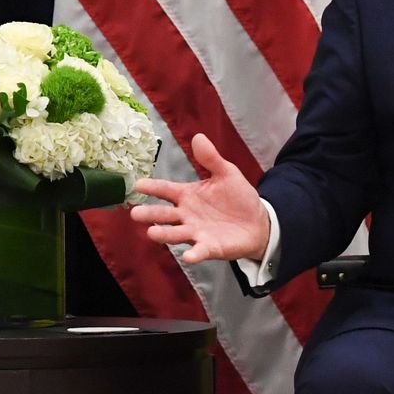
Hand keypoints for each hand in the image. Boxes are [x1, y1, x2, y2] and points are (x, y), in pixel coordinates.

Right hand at [129, 133, 269, 264]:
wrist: (257, 222)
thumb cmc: (237, 197)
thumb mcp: (226, 173)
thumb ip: (211, 158)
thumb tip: (198, 137)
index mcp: (187, 195)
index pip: (166, 190)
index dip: (152, 187)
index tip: (138, 185)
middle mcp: (186, 215)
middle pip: (164, 215)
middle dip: (150, 215)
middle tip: (135, 213)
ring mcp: (196, 232)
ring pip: (175, 233)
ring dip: (164, 234)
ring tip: (151, 233)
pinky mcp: (209, 247)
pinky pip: (199, 251)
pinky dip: (194, 254)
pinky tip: (188, 256)